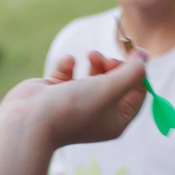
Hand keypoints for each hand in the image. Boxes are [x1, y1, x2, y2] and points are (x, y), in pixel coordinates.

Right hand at [0, 48, 147, 149]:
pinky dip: (70, 65)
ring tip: (91, 55)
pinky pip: (69, 74)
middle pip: (119, 82)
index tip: (133, 53)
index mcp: (117, 121)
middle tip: (108, 58)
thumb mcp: (110, 89)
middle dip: (116, 65)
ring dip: (97, 60)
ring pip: (95, 75)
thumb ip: (132, 72)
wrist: (29, 121)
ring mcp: (77, 104)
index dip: (138, 71)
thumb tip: (145, 56)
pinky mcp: (57, 94)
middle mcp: (99, 114)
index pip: (139, 93)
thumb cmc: (73, 108)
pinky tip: (68, 63)